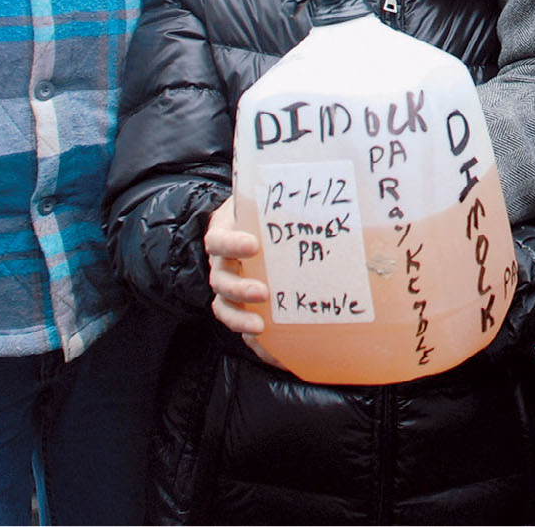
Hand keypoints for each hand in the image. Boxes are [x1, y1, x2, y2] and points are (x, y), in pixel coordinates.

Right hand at [205, 198, 279, 365]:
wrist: (250, 222)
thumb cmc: (262, 211)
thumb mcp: (264, 200)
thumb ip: (280, 199)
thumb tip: (315, 186)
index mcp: (224, 233)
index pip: (219, 240)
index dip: (231, 244)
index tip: (253, 245)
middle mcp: (221, 263)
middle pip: (220, 280)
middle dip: (240, 289)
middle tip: (263, 292)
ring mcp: (226, 285)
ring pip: (223, 306)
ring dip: (240, 318)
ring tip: (260, 327)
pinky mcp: (237, 304)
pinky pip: (239, 324)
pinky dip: (251, 339)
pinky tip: (270, 349)